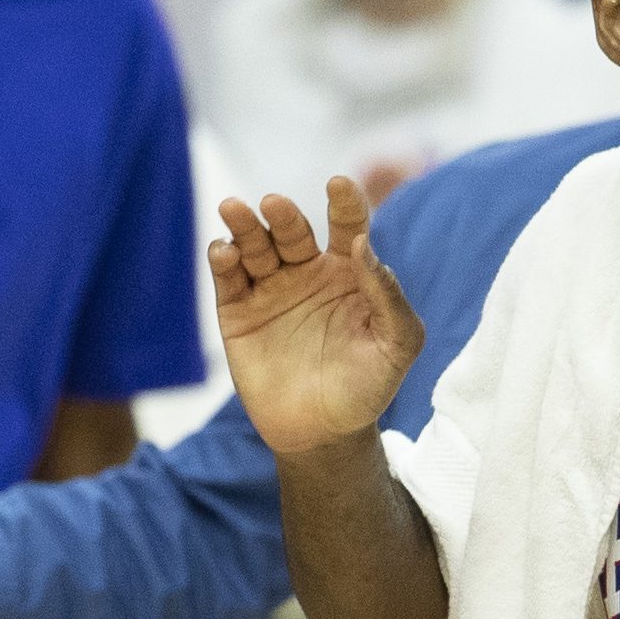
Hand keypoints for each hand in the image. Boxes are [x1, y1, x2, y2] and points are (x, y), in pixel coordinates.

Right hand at [211, 177, 424, 456]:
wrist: (322, 433)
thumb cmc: (367, 387)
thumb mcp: (397, 344)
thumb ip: (387, 296)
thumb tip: (365, 247)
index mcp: (349, 271)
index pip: (347, 223)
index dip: (344, 202)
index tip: (338, 184)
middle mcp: (307, 272)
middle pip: (292, 230)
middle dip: (283, 214)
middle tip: (274, 204)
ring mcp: (270, 290)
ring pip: (254, 245)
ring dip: (244, 226)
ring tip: (233, 209)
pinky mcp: (237, 313)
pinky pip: (228, 278)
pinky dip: (222, 260)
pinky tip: (224, 252)